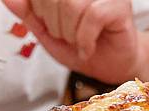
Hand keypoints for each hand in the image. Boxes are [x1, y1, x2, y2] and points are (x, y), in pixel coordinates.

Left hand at [3, 0, 140, 83]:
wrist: (111, 66)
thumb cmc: (83, 47)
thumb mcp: (48, 33)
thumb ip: (28, 14)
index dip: (40, 12)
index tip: (51, 25)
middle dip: (56, 26)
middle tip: (68, 37)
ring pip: (73, 5)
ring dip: (71, 34)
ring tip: (79, 42)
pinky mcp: (119, 5)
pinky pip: (93, 17)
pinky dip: (85, 40)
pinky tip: (87, 47)